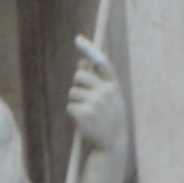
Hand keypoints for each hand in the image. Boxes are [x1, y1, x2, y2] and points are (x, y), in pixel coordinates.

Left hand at [64, 30, 125, 161]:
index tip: (78, 39)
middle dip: (77, 84)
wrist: (112, 143)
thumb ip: (96, 80)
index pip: (101, 62)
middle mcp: (106, 91)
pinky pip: (70, 106)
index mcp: (113, 86)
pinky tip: (84, 121)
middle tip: (85, 98)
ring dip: (76, 101)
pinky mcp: (84, 113)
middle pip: (79, 76)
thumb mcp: (108, 97)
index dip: (90, 49)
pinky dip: (73, 113)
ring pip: (72, 92)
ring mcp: (95, 102)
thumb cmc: (109, 117)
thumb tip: (81, 62)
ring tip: (88, 113)